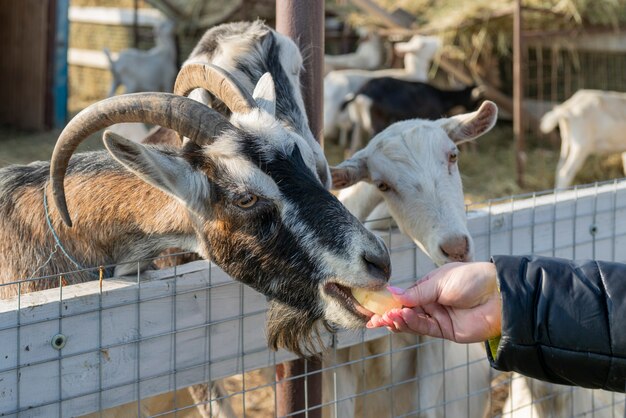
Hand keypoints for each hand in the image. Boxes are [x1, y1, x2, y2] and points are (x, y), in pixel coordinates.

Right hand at [366, 262, 501, 342]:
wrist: (499, 295)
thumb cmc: (471, 279)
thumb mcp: (440, 281)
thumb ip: (417, 292)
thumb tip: (392, 294)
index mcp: (430, 286)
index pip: (404, 296)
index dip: (389, 301)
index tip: (373, 305)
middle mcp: (432, 302)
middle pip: (405, 311)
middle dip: (388, 314)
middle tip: (373, 319)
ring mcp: (438, 317)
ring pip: (412, 322)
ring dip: (398, 321)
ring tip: (386, 318)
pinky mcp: (446, 331)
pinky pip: (424, 329)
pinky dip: (411, 325)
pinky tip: (402, 318)